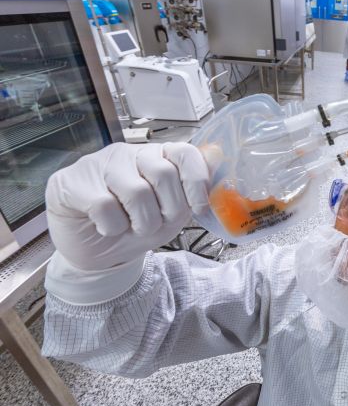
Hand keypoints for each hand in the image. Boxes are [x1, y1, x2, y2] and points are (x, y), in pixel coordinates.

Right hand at [46, 142, 209, 271]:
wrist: (99, 254)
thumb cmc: (136, 226)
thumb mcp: (173, 214)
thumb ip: (193, 192)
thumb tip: (220, 166)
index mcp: (156, 156)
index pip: (184, 151)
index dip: (196, 180)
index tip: (198, 208)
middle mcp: (128, 154)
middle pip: (163, 173)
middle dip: (168, 210)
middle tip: (157, 224)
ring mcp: (97, 164)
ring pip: (135, 191)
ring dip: (141, 222)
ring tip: (132, 228)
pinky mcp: (70, 182)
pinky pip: (103, 205)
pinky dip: (112, 226)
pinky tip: (106, 227)